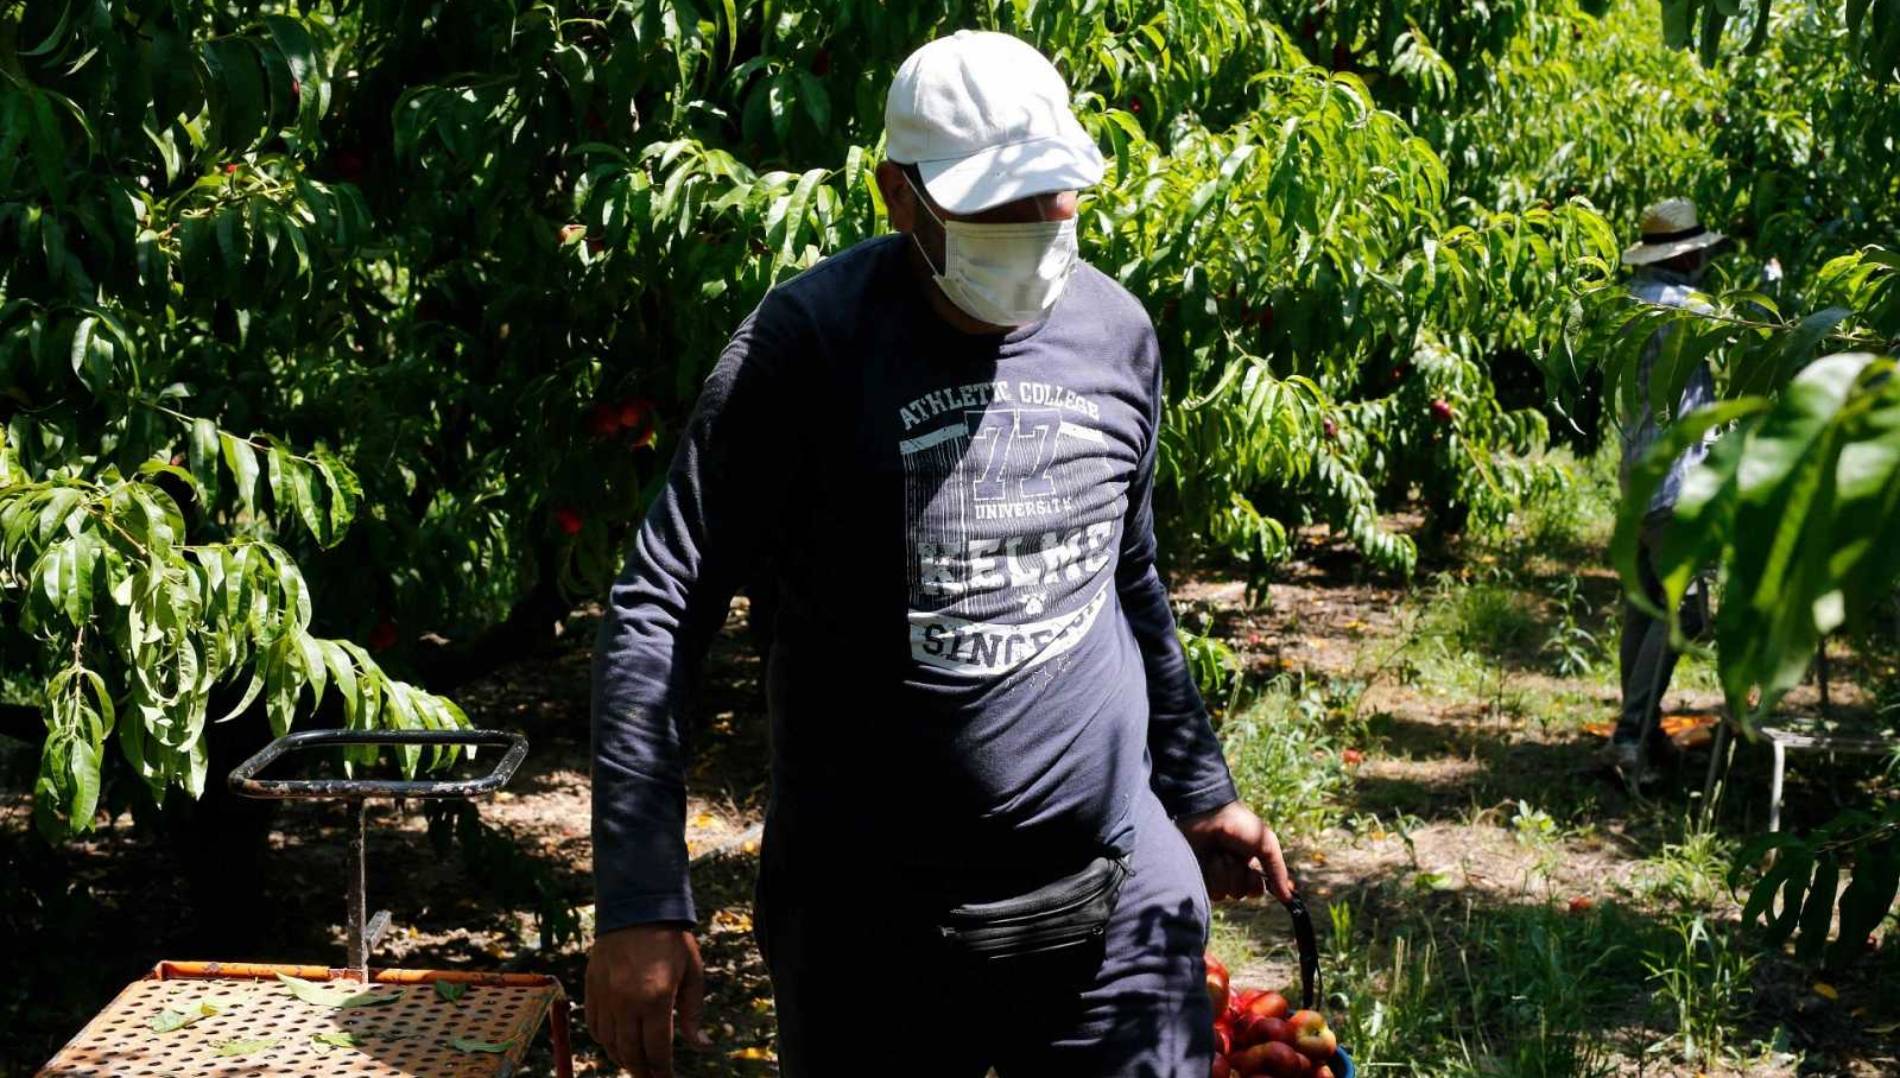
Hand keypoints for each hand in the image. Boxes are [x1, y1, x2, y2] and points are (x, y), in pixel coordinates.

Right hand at [585, 923, 711, 1075]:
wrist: (637, 908)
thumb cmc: (671, 941)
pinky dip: (605, 1040)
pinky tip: (617, 1042)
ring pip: (609, 1044)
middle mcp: (626, 1003)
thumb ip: (693, 1014)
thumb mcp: (692, 974)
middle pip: (630, 1053)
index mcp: (655, 1000)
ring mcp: (605, 997)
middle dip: (643, 1071)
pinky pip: (594, 1027)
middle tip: (652, 1076)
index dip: (663, 1072)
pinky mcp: (591, 989)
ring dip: (623, 1058)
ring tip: (636, 1062)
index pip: (657, 1051)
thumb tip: (701, 1046)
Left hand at [1176, 800, 1295, 902]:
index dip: (1257, 885)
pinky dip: (1213, 874)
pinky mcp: (1199, 876)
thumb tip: (1288, 898)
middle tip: (1235, 854)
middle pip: (1241, 893)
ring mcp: (1214, 875)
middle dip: (1240, 873)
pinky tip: (1210, 858)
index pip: (1256, 890)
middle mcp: (1231, 873)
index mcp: (1248, 866)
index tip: (1256, 872)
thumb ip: (1277, 871)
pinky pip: (1211, 891)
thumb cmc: (1239, 825)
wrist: (1209, 814)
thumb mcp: (1265, 845)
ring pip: (1225, 893)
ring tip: (1221, 853)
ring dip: (1226, 872)